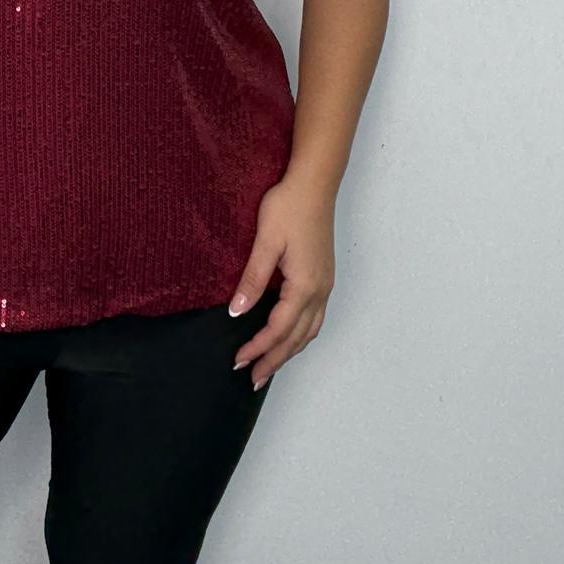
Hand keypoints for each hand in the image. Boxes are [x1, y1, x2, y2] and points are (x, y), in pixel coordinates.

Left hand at [228, 173, 335, 390]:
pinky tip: (289, 336)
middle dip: (275, 360)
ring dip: (289, 351)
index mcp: (304, 285)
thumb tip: (237, 312)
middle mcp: (320, 290)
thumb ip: (253, 279)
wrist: (314, 184)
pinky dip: (300, 335)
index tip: (238, 361)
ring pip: (309, 331)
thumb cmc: (288, 207)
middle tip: (253, 379)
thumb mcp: (265, 242)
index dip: (258, 348)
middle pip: (297, 338)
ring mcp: (325, 284)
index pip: (278, 329)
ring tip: (270, 366)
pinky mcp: (324, 276)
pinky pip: (314, 317)